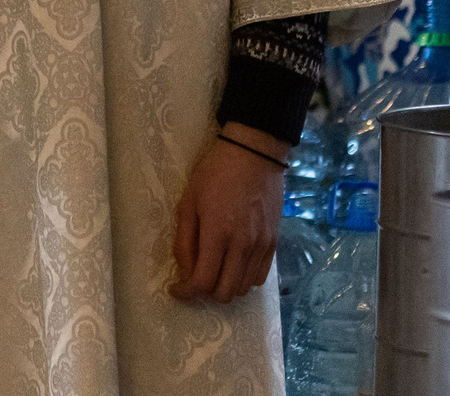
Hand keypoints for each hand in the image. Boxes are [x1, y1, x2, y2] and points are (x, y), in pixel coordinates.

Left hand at [168, 124, 286, 303]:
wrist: (254, 156)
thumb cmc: (215, 174)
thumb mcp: (189, 202)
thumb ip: (185, 241)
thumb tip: (185, 272)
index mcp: (217, 233)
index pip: (203, 281)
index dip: (186, 293)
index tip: (175, 288)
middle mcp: (242, 245)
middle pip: (225, 292)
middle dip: (205, 294)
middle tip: (193, 280)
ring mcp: (261, 246)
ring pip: (243, 288)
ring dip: (225, 287)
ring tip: (213, 273)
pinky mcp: (274, 243)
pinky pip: (260, 277)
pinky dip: (244, 280)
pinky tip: (232, 267)